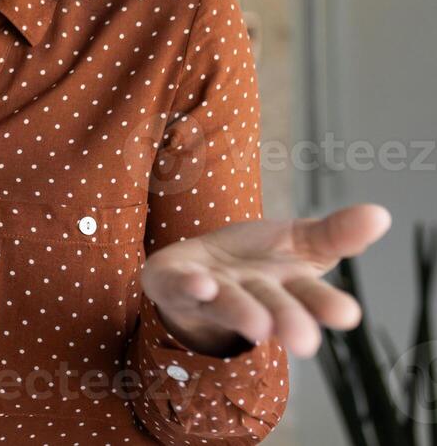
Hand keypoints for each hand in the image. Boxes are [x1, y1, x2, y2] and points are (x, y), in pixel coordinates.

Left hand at [141, 202, 391, 357]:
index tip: (347, 314)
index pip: (310, 296)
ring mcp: (211, 293)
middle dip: (288, 320)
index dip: (326, 305)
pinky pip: (179, 286)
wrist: (198, 268)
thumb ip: (336, 233)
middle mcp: (251, 295)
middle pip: (272, 307)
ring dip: (242, 312)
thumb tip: (381, 214)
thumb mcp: (301, 240)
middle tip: (304, 341)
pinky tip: (201, 283)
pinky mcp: (173, 284)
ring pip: (228, 304)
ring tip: (257, 324)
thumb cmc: (256, 261)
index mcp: (287, 286)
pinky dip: (190, 286)